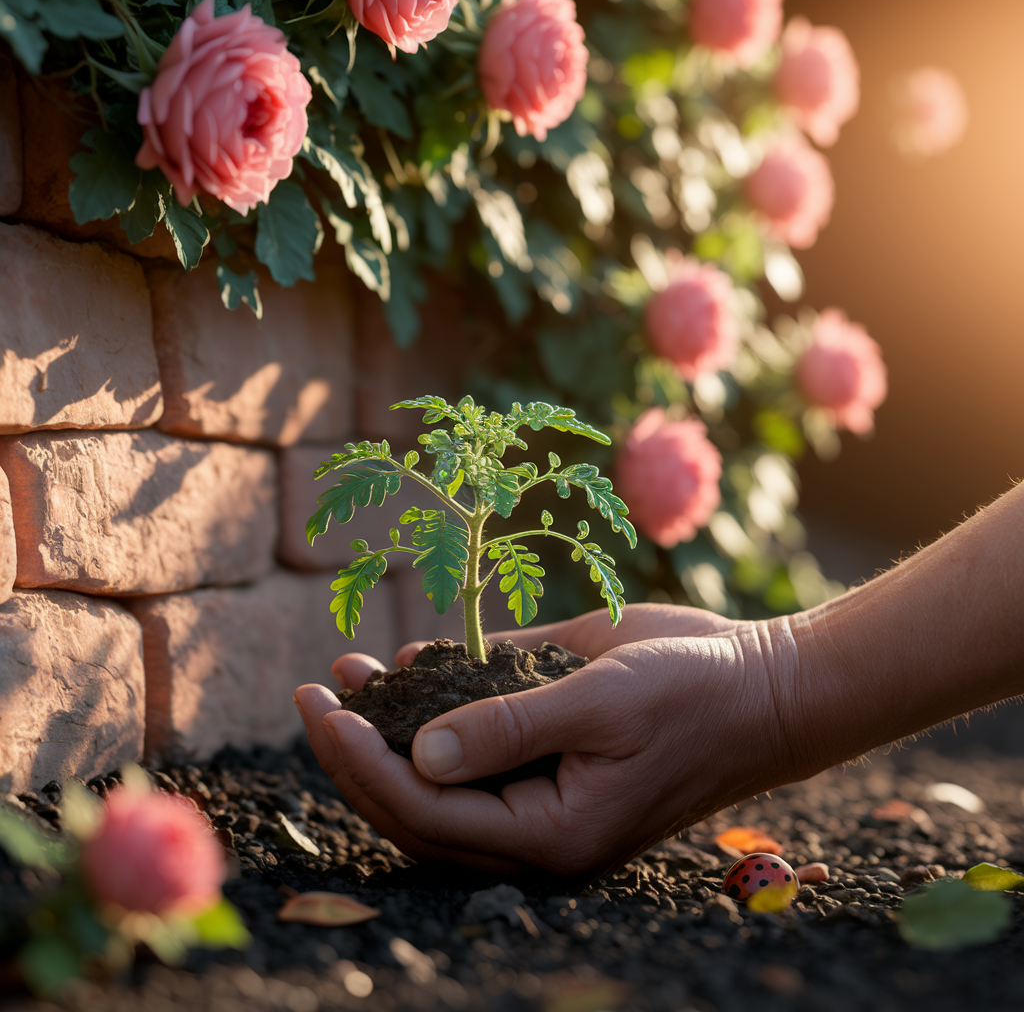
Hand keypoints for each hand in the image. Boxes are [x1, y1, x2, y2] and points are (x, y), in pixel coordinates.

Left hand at [294, 609, 805, 878]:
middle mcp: (538, 830)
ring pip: (441, 783)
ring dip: (387, 733)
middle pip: (420, 808)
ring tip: (344, 675)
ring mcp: (543, 798)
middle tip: (313, 695)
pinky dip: (434, 713)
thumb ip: (510, 727)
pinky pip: (478, 751)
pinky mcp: (551, 761)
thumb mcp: (602, 699)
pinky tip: (408, 668)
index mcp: (552, 835)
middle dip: (358, 753)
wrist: (760, 688)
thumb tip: (419, 753)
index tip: (322, 710)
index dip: (365, 764)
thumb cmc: (694, 690)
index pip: (430, 813)